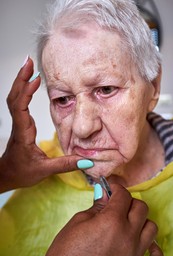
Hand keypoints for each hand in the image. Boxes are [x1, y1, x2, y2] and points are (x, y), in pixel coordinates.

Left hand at [0, 57, 81, 192]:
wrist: (7, 174)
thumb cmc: (22, 172)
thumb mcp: (45, 170)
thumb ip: (66, 164)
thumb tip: (87, 161)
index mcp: (23, 134)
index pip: (20, 108)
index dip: (26, 92)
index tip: (35, 80)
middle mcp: (19, 125)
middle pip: (14, 97)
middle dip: (21, 78)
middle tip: (29, 62)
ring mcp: (19, 123)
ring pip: (14, 98)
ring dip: (20, 81)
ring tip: (29, 66)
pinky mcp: (21, 123)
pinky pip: (19, 103)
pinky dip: (23, 90)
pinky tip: (30, 83)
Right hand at [45, 180, 163, 255]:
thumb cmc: (66, 254)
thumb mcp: (77, 223)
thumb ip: (96, 207)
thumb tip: (105, 194)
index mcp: (112, 221)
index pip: (123, 195)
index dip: (116, 188)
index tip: (110, 188)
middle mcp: (128, 236)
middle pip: (141, 207)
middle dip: (128, 200)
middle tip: (115, 202)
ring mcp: (134, 253)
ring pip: (150, 227)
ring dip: (140, 219)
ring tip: (126, 221)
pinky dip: (152, 246)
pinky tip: (140, 241)